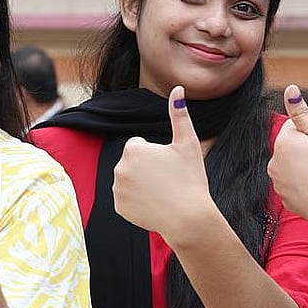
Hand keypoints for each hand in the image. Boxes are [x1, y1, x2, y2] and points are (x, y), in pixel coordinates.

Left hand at [113, 86, 220, 246]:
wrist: (189, 218)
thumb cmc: (191, 179)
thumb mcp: (188, 143)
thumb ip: (180, 114)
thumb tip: (177, 88)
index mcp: (133, 148)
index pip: (139, 145)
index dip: (156, 155)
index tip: (168, 166)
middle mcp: (119, 167)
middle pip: (132, 162)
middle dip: (146, 168)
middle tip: (166, 180)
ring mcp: (117, 188)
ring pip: (128, 180)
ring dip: (140, 183)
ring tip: (161, 193)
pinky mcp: (118, 207)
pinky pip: (126, 199)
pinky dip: (137, 201)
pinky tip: (153, 204)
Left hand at [267, 85, 307, 240]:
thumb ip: (302, 112)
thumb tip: (289, 89)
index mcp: (282, 144)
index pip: (293, 128)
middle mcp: (274, 164)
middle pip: (291, 148)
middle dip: (306, 151)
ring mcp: (278, 184)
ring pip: (292, 167)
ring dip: (305, 168)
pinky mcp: (286, 200)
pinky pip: (295, 186)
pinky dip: (306, 186)